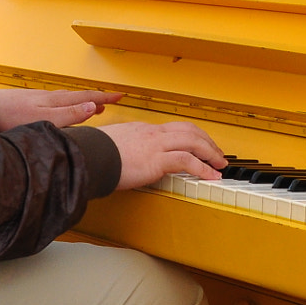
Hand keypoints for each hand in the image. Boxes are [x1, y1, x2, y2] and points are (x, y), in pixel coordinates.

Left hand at [0, 87, 123, 130]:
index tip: (120, 95)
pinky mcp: (33, 103)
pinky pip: (59, 103)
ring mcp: (42, 99)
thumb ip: (70, 115)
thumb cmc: (13, 116)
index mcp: (58, 101)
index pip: (88, 97)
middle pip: (81, 97)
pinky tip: (64, 109)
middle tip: (112, 100)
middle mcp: (52, 97)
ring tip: (93, 107)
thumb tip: (92, 107)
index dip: (105, 97)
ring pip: (69, 100)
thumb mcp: (46, 119)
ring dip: (84, 102)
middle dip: (98, 99)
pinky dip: (69, 105)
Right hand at [101, 120, 225, 189]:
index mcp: (142, 130)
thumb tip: (126, 159)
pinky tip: (210, 176)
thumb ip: (124, 150)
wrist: (86, 156)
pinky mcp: (156, 160)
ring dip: (210, 153)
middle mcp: (152, 133)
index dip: (191, 136)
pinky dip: (203, 168)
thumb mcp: (112, 147)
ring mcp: (155, 144)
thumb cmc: (92, 154)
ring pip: (193, 141)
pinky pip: (187, 160)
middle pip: (189, 130)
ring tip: (219, 165)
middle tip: (217, 154)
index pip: (174, 128)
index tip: (200, 144)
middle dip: (207, 141)